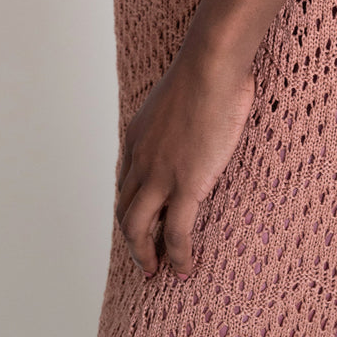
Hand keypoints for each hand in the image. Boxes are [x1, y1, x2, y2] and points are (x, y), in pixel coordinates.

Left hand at [115, 41, 255, 278]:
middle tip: (145, 259)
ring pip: (137, 230)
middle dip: (132, 239)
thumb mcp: (183, 93)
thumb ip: (184, 112)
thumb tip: (207, 106)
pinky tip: (185, 269)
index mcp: (138, 136)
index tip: (143, 223)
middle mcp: (140, 159)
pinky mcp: (185, 185)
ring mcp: (160, 175)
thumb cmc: (209, 67)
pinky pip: (175, 235)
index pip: (125, 183)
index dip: (132, 208)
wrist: (211, 64)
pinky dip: (177, 257)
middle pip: (125, 210)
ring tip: (158, 272)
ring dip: (144, 255)